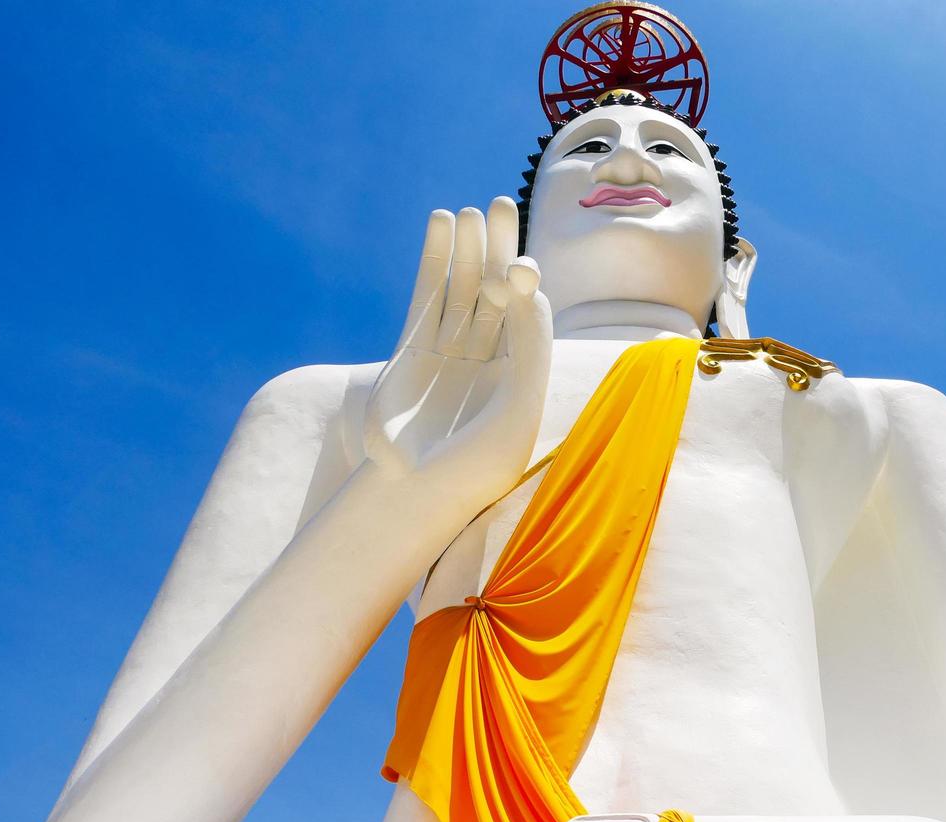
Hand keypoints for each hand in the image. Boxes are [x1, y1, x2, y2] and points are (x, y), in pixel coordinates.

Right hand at [364, 197, 551, 505]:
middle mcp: (492, 360)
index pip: (531, 320)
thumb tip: (531, 298)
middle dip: (501, 251)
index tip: (517, 272)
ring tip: (471, 209)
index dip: (524, 293)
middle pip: (502, 294)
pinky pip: (431, 293)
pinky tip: (442, 224)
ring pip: (466, 288)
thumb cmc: (472, 467)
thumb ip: (529, 358)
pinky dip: (436, 259)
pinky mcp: (417, 345)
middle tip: (502, 206)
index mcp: (523, 377)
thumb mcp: (514, 416)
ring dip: (469, 249)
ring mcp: (455, 349)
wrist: (414, 491)